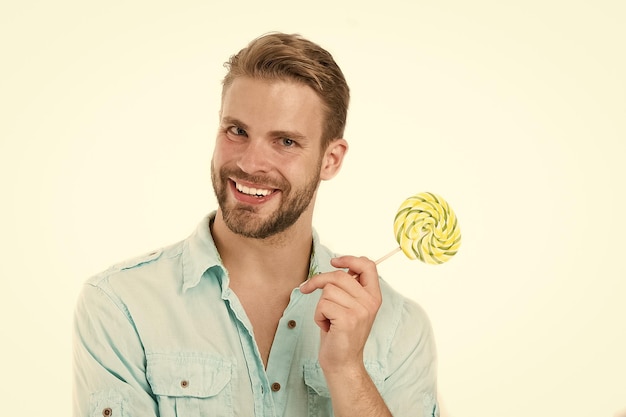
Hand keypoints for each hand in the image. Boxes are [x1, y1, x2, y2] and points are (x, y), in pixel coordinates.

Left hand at [299, 256, 381, 372]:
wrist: (343, 363)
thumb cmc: (342, 333)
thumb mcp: (352, 307)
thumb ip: (350, 287)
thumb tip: (338, 266)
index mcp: (374, 296)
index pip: (368, 265)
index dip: (349, 259)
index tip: (334, 262)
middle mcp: (370, 302)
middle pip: (339, 276)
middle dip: (318, 281)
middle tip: (307, 288)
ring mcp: (360, 311)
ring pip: (328, 291)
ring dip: (321, 305)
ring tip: (329, 319)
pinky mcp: (347, 320)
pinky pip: (322, 305)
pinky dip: (318, 316)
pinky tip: (327, 327)